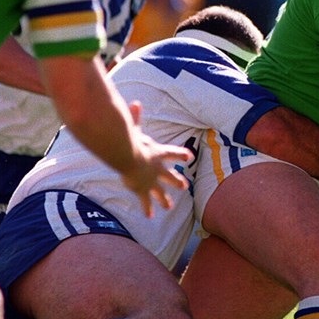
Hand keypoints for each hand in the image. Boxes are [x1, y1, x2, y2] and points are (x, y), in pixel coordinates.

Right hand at [120, 102, 192, 217]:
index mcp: (157, 153)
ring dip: (164, 199)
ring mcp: (151, 180)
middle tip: (184, 185)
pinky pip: (145, 201)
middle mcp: (157, 168)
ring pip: (160, 191)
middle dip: (176, 181)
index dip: (181, 154)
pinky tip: (150, 215)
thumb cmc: (131, 141)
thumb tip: (135, 103)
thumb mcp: (134, 128)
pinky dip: (147, 208)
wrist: (128, 157)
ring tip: (169, 206)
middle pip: (169, 175)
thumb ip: (135, 117)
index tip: (190, 157)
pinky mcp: (142, 189)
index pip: (172, 153)